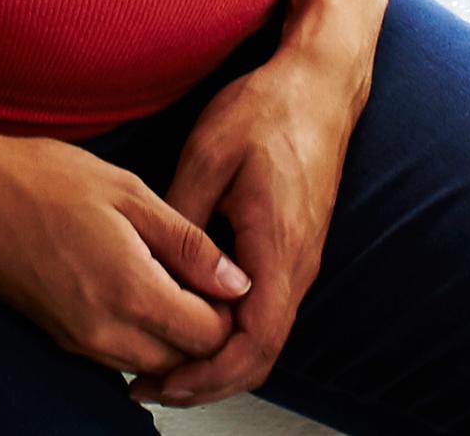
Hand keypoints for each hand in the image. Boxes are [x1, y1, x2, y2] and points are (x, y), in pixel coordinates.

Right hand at [0, 121, 249, 383]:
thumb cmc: (39, 181)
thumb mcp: (128, 193)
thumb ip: (187, 242)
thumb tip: (235, 280)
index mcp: (130, 291)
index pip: (209, 336)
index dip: (228, 309)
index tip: (226, 275)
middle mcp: (105, 332)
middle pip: (185, 361)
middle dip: (204, 327)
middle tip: (202, 276)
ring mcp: (79, 342)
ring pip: (153, 364)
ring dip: (172, 334)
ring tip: (168, 276)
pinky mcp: (61, 340)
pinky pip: (119, 356)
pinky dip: (139, 334)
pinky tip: (133, 285)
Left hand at [130, 42, 365, 405]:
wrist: (319, 84)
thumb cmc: (268, 110)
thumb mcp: (207, 156)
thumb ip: (182, 219)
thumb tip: (153, 268)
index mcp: (278, 247)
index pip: (253, 342)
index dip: (208, 375)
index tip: (164, 383)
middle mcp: (297, 265)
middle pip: (261, 355)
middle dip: (207, 381)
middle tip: (150, 385)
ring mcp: (300, 260)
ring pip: (265, 337)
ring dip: (219, 360)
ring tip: (164, 364)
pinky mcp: (295, 250)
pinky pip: (268, 311)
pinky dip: (232, 333)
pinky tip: (193, 321)